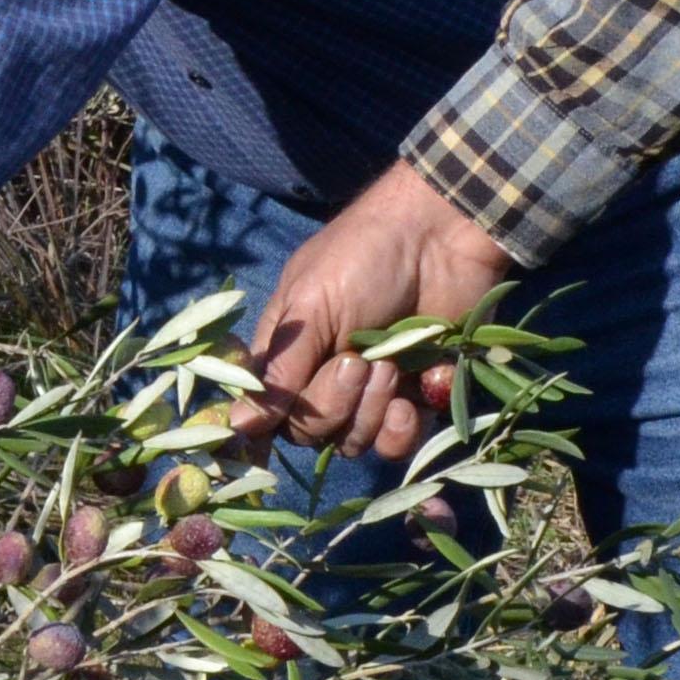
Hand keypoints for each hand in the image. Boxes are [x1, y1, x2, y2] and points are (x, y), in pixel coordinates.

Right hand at [246, 159, 514, 460]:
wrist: (442, 237)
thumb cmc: (363, 258)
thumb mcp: (311, 307)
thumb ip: (281, 371)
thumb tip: (236, 425)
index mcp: (286, 353)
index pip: (263, 411)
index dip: (265, 429)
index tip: (272, 438)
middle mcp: (321, 377)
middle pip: (308, 432)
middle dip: (332, 405)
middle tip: (357, 362)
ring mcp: (368, 391)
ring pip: (352, 441)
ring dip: (371, 412)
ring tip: (392, 366)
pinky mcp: (413, 397)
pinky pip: (399, 442)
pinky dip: (407, 423)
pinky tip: (420, 382)